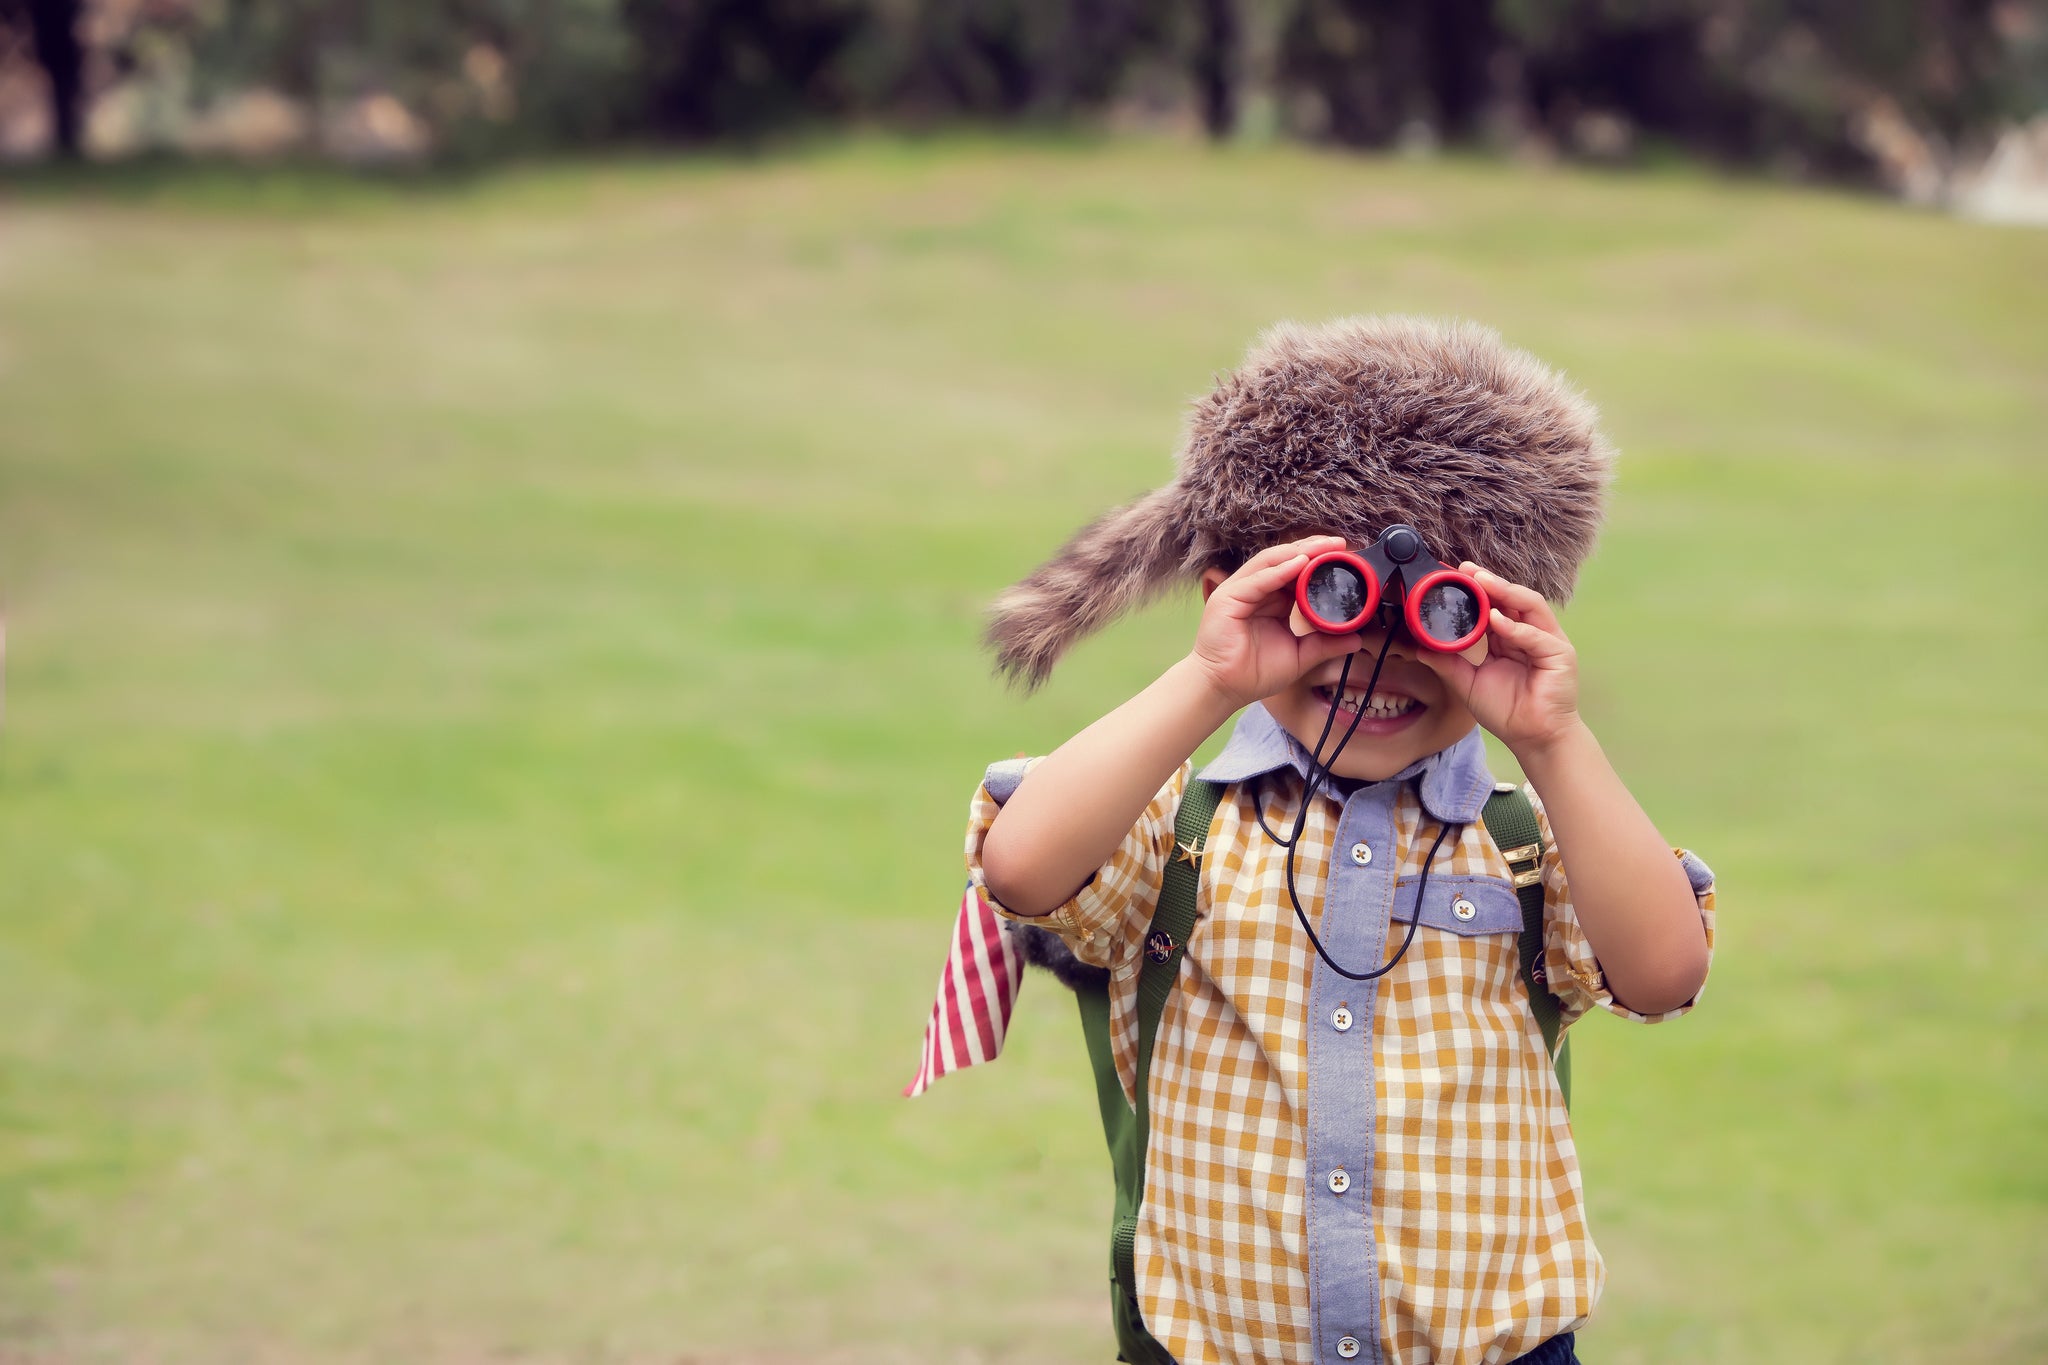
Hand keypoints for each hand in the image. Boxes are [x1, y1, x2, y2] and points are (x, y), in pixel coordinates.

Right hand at [1189, 537, 1364, 709]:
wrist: (1224, 689)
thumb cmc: (1254, 673)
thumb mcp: (1299, 656)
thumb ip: (1325, 645)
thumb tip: (1356, 640)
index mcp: (1271, 601)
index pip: (1296, 573)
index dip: (1319, 562)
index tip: (1345, 558)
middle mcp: (1255, 591)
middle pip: (1285, 560)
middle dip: (1313, 549)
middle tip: (1340, 543)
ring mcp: (1240, 591)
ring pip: (1271, 562)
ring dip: (1299, 552)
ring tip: (1324, 547)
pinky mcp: (1228, 597)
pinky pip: (1257, 580)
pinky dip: (1279, 570)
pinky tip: (1300, 563)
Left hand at [1415, 564, 1582, 756]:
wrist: (1532, 738)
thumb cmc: (1506, 710)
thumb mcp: (1468, 683)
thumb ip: (1448, 663)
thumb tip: (1421, 647)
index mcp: (1509, 637)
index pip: (1494, 605)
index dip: (1476, 591)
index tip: (1452, 577)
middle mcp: (1530, 634)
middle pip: (1512, 599)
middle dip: (1490, 582)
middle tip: (1466, 570)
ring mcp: (1547, 642)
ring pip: (1529, 606)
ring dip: (1505, 592)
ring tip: (1482, 582)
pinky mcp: (1560, 655)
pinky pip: (1537, 636)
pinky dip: (1516, 627)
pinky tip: (1497, 620)